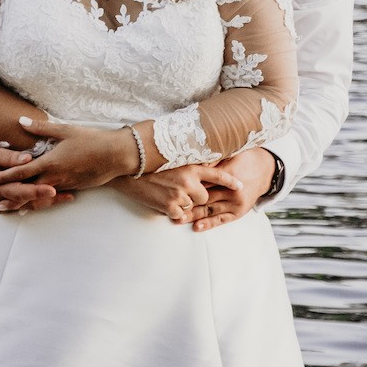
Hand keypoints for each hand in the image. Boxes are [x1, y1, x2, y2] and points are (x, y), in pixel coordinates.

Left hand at [0, 116, 139, 192]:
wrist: (116, 156)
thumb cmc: (91, 140)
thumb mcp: (65, 130)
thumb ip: (40, 128)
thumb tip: (20, 121)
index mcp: (50, 162)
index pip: (21, 171)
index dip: (5, 176)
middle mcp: (55, 177)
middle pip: (28, 190)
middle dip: (12, 197)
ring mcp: (65, 184)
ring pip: (41, 196)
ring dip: (26, 201)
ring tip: (14, 207)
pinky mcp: (74, 187)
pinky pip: (54, 195)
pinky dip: (43, 199)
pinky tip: (39, 201)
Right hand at [0, 145, 73, 213]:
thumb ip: (9, 157)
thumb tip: (29, 158)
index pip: (20, 191)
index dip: (38, 190)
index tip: (54, 189)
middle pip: (28, 202)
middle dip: (49, 200)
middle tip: (69, 195)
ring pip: (27, 207)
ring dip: (47, 203)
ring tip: (67, 197)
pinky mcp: (1, 207)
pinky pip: (22, 206)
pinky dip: (37, 203)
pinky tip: (52, 199)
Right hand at [112, 162, 244, 224]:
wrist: (125, 168)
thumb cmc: (145, 155)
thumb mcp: (169, 152)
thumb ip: (185, 154)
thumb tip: (195, 151)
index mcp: (190, 165)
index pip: (217, 174)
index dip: (230, 181)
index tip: (240, 186)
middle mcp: (188, 181)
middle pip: (204, 197)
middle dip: (196, 196)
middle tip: (179, 189)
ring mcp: (179, 195)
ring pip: (191, 207)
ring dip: (182, 203)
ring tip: (166, 192)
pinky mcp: (168, 206)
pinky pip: (178, 215)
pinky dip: (171, 212)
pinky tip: (160, 200)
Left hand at [183, 147, 274, 232]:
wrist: (266, 171)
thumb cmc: (245, 159)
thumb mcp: (232, 153)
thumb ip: (215, 158)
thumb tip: (198, 160)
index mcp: (229, 174)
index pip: (205, 180)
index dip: (189, 184)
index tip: (174, 186)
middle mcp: (232, 191)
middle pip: (204, 197)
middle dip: (186, 202)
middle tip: (170, 205)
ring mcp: (235, 203)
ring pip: (210, 210)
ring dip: (193, 215)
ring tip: (177, 219)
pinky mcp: (238, 212)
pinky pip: (221, 220)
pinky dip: (208, 224)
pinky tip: (196, 227)